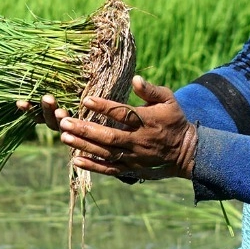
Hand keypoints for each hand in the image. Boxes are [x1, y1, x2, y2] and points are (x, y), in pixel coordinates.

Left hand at [37, 77, 196, 180]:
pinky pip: (109, 169)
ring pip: (106, 152)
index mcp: (148, 122)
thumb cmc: (174, 121)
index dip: (105, 107)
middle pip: (109, 136)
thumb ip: (151, 90)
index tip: (86, 100)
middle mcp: (139, 141)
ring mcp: (134, 157)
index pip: (123, 113)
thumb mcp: (169, 101)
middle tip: (65, 122)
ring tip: (64, 137)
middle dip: (86, 130)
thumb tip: (135, 79)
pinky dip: (92, 166)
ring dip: (84, 145)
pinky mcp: (131, 169)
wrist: (185, 152)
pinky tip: (75, 159)